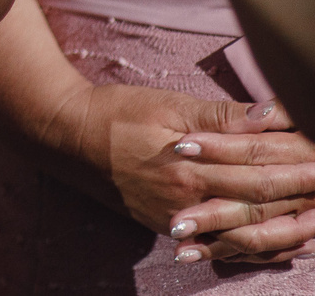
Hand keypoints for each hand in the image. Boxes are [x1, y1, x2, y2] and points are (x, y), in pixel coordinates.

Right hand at [54, 85, 314, 262]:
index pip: (260, 163)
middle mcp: (190, 197)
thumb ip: (223, 115)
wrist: (65, 138)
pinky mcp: (171, 228)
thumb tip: (272, 113)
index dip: (298, 159)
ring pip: (248, 234)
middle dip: (303, 193)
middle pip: (261, 201)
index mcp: (193, 162)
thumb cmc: (116, 112)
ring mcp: (181, 218)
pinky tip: (280, 247)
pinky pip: (222, 249)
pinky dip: (255, 251)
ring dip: (289, 230)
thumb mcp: (169, 104)